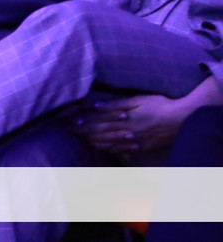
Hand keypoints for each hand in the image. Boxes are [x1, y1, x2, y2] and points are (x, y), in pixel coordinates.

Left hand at [70, 95, 189, 154]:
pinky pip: (120, 151)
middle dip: (82, 132)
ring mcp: (133, 142)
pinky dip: (108, 149)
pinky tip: (102, 148)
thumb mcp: (137, 100)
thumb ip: (115, 104)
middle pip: (99, 134)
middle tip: (69, 129)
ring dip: (92, 141)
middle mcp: (125, 132)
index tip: (68, 120)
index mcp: (122, 119)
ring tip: (81, 138)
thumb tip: (94, 106)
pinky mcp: (141, 147)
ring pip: (107, 144)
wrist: (182, 119)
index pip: (96, 121)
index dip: (81, 121)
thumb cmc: (159, 105)